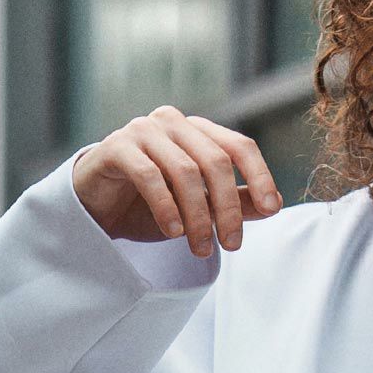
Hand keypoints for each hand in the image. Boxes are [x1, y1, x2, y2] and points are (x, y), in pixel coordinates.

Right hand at [71, 106, 282, 257]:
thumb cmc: (151, 204)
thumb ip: (235, 202)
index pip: (239, 146)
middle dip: (228, 208)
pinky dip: (166, 206)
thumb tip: (275, 204)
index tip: (271, 210)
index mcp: (198, 131)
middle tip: (232, 245)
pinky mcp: (115, 147)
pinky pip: (149, 175)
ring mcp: (142, 131)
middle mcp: (172, 123)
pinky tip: (173, 232)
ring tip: (200, 250)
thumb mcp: (200, 206)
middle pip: (215, 162)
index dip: (260, 176)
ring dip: (197, 216)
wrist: (96, 206)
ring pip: (185, 171)